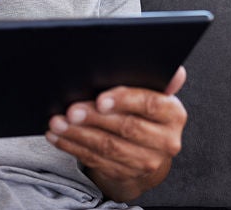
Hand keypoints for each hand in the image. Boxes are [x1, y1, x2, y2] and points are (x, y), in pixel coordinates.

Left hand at [46, 67, 187, 201]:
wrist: (146, 145)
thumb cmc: (140, 106)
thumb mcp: (147, 89)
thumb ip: (145, 75)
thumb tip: (136, 56)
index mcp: (173, 113)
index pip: (150, 104)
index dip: (123, 101)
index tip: (100, 100)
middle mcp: (166, 140)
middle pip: (126, 127)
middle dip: (94, 118)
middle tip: (70, 111)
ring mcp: (148, 161)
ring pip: (109, 147)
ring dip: (78, 134)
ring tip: (57, 123)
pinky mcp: (128, 174)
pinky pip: (97, 160)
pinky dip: (74, 147)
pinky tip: (59, 137)